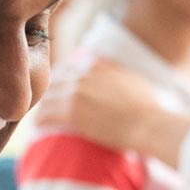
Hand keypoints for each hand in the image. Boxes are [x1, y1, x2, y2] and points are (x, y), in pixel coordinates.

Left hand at [34, 56, 160, 153]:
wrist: (148, 124)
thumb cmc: (147, 105)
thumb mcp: (131, 77)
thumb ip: (112, 68)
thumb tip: (99, 62)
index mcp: (95, 66)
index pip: (67, 69)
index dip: (61, 81)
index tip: (60, 92)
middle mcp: (82, 75)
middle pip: (54, 82)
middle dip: (49, 93)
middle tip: (47, 106)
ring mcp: (75, 93)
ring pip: (47, 98)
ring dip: (43, 107)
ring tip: (42, 117)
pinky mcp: (72, 113)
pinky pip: (46, 115)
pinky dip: (41, 121)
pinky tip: (40, 127)